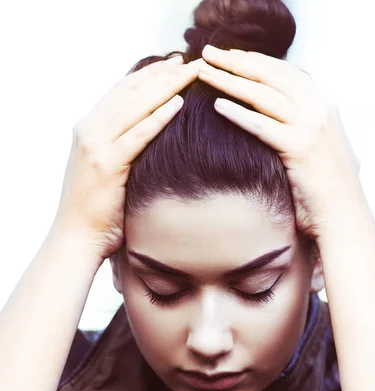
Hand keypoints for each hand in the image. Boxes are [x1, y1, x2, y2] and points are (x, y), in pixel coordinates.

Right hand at [54, 56, 202, 259]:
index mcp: (89, 128)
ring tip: (191, 74)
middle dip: (163, 74)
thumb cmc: (98, 209)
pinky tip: (178, 103)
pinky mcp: (107, 164)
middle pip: (131, 92)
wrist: (77, 237)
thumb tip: (148, 136)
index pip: (123, 91)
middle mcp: (89, 129)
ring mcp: (95, 145)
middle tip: (191, 61)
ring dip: (166, 87)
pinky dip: (159, 117)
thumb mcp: (108, 169)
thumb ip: (121, 147)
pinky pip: (138, 135)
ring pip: (136, 106)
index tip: (174, 64)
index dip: (149, 75)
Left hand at [197, 45, 361, 238]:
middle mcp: (320, 109)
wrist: (345, 216)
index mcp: (324, 104)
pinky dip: (239, 114)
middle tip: (208, 52)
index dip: (253, 60)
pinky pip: (263, 126)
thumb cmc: (327, 186)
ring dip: (229, 80)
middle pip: (270, 75)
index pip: (284, 71)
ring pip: (263, 95)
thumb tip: (273, 113)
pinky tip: (218, 106)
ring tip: (204, 71)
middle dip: (236, 61)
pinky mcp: (301, 149)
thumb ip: (300, 123)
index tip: (228, 55)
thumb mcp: (319, 144)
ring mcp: (312, 127)